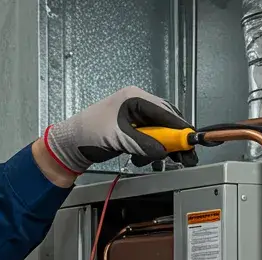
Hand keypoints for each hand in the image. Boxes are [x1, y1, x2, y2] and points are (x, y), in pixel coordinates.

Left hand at [42, 86, 195, 173]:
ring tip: (157, 160)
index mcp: (134, 98)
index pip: (165, 111)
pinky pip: (150, 139)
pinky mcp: (131, 129)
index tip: (192, 141)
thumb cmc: (87, 134)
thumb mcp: (118, 138)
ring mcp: (134, 117)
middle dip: (174, 140)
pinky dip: (151, 150)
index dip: (180, 127)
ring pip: (159, 132)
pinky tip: (143, 158)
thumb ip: (144, 144)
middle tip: (186, 157)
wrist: (70, 145)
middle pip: (166, 121)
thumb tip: (164, 151)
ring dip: (162, 148)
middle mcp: (137, 104)